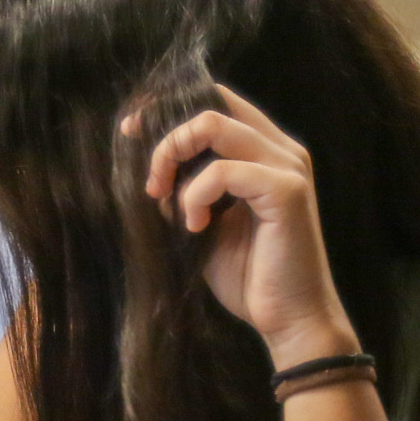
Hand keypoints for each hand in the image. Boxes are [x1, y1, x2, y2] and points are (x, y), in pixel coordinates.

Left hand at [138, 85, 357, 363]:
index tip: (131, 132)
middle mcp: (281, 149)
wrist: (288, 320)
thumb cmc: (249, 276)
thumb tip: (149, 170)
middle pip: (209, 106)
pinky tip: (195, 226)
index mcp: (263, 151)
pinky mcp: (287, 190)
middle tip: (150, 183)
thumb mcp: (201, 224)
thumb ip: (182, 191)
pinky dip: (196, 196)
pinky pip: (224, 170)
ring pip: (213, 125)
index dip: (168, 109)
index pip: (215, 100)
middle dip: (165, 137)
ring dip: (174, 158)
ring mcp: (288, 166)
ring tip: (166, 202)